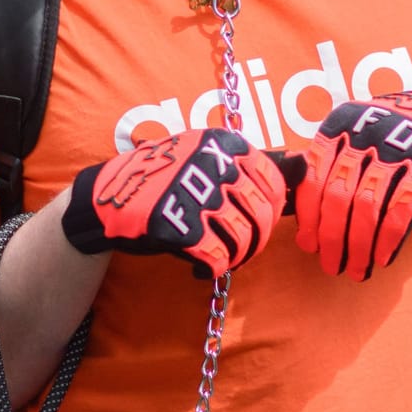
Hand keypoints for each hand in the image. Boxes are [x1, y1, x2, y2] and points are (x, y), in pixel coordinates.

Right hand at [61, 129, 288, 277]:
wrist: (105, 197)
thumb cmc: (163, 180)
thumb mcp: (207, 160)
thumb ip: (255, 165)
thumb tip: (306, 164)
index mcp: (222, 143)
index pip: (273, 183)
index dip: (269, 211)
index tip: (251, 221)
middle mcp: (210, 163)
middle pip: (261, 214)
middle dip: (254, 239)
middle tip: (236, 248)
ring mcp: (192, 192)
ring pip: (243, 238)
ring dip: (234, 257)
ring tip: (218, 258)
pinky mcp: (174, 223)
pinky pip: (215, 256)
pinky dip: (211, 268)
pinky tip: (197, 267)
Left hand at [297, 89, 411, 279]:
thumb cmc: (394, 135)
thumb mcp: (359, 132)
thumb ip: (331, 160)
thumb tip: (301, 212)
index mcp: (341, 124)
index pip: (314, 176)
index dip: (309, 215)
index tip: (308, 245)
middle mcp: (367, 133)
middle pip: (339, 195)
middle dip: (332, 237)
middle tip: (330, 265)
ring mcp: (399, 149)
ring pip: (368, 206)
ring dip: (359, 245)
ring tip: (356, 270)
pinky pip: (402, 210)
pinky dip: (388, 238)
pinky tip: (382, 258)